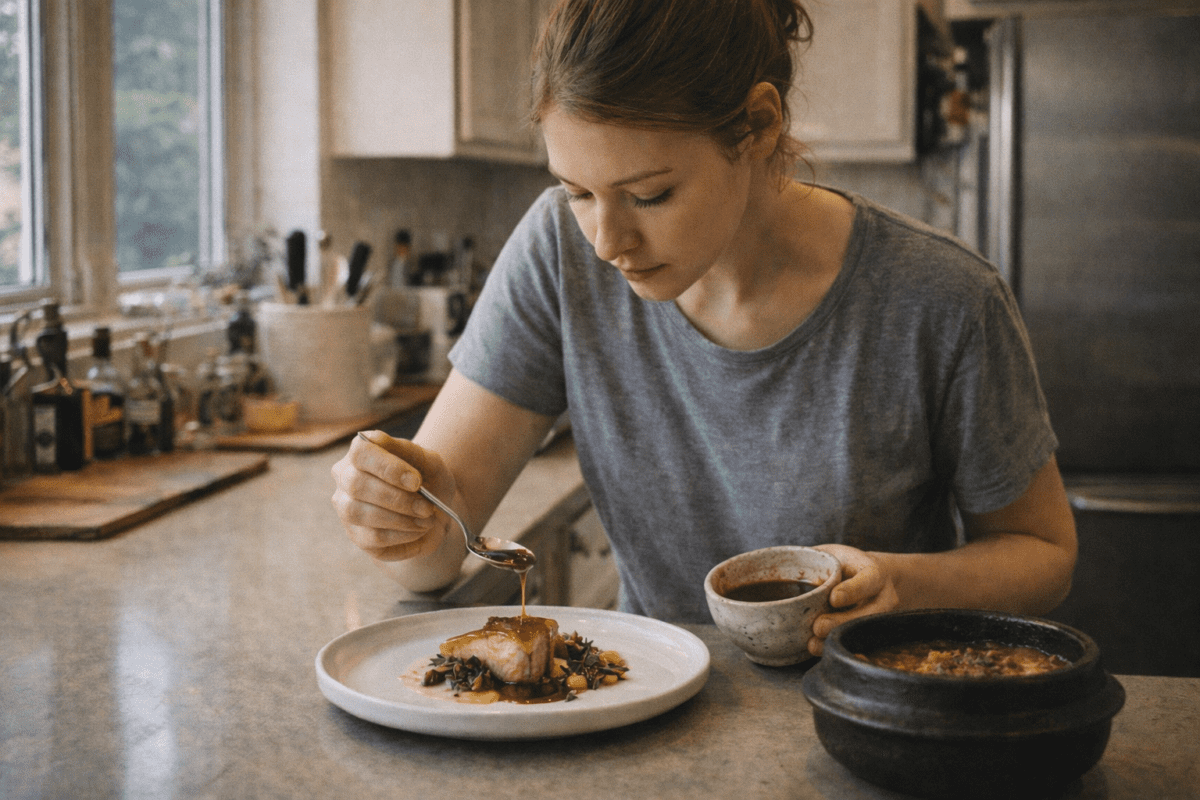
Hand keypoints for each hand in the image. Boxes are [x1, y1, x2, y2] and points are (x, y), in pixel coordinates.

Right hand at [330, 430, 455, 560]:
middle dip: (397, 499)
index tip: (416, 481)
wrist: (437, 510)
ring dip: (400, 519)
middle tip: (426, 507)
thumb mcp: (429, 462)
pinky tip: (418, 530)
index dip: (388, 467)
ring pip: (358, 513)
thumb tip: (379, 441)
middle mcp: (346, 478)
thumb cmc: (429, 480)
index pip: (360, 452)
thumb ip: (408, 450)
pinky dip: (401, 535)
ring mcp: (346, 508)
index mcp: (362, 452)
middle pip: (356, 484)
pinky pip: (371, 538)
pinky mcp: (356, 535)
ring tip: (426, 519)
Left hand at [808, 544, 899, 655]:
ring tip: (812, 644)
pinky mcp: (865, 633)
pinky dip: (833, 648)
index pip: (868, 580)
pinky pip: (853, 643)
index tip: (834, 598)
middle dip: (840, 622)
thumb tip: (771, 557)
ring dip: (835, 639)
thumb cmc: (844, 564)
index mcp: (873, 573)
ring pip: (859, 632)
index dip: (852, 590)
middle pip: (866, 614)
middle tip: (818, 626)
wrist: (868, 578)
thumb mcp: (834, 554)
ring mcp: (875, 619)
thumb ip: (811, 557)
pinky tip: (815, 650)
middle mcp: (880, 599)